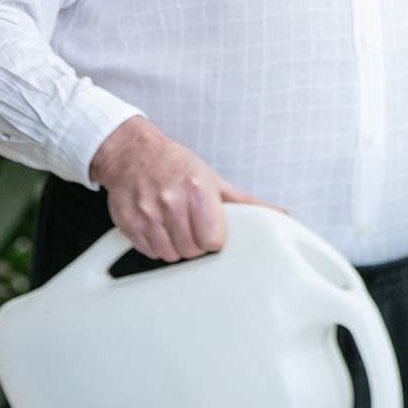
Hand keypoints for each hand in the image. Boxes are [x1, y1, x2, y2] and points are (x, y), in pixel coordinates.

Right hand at [87, 117, 282, 261]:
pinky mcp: (129, 224)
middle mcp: (170, 202)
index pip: (213, 241)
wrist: (130, 152)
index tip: (210, 229)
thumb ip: (242, 202)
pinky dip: (155, 245)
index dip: (213, 238)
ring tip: (172, 224)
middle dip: (194, 243)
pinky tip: (157, 225)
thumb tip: (278, 214)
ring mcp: (147, 214)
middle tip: (190, 224)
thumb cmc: (174, 164)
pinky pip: (149, 252)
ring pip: (170, 255)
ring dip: (174, 246)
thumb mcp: (211, 178)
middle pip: (191, 251)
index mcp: (197, 190)